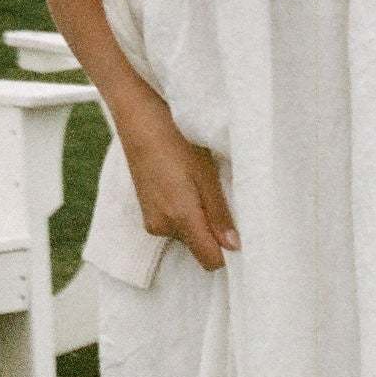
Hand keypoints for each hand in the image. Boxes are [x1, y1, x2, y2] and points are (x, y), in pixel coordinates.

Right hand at [112, 92, 239, 271]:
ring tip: (198, 184)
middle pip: (199, 247)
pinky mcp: (147, 211)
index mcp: (179, 218)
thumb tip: (234, 246)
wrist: (137, 115)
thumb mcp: (206, 173)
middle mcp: (162, 226)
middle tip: (218, 194)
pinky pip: (174, 223)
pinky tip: (185, 184)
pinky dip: (185, 211)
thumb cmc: (174, 137)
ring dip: (199, 218)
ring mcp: (151, 220)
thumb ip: (219, 213)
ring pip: (188, 235)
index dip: (227, 252)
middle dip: (213, 230)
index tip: (239, 233)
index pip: (210, 261)